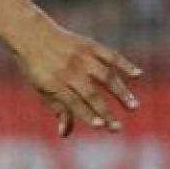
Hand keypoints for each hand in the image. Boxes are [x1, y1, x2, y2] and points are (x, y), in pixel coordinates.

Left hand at [14, 23, 142, 136]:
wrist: (32, 34)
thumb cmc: (37, 68)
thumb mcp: (41, 89)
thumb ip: (57, 108)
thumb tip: (65, 134)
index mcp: (53, 83)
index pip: (72, 103)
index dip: (87, 114)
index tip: (101, 126)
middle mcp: (68, 70)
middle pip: (90, 93)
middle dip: (105, 111)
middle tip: (118, 128)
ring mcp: (81, 57)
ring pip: (105, 76)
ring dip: (120, 92)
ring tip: (133, 106)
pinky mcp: (90, 45)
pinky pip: (110, 55)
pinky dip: (125, 64)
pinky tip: (137, 75)